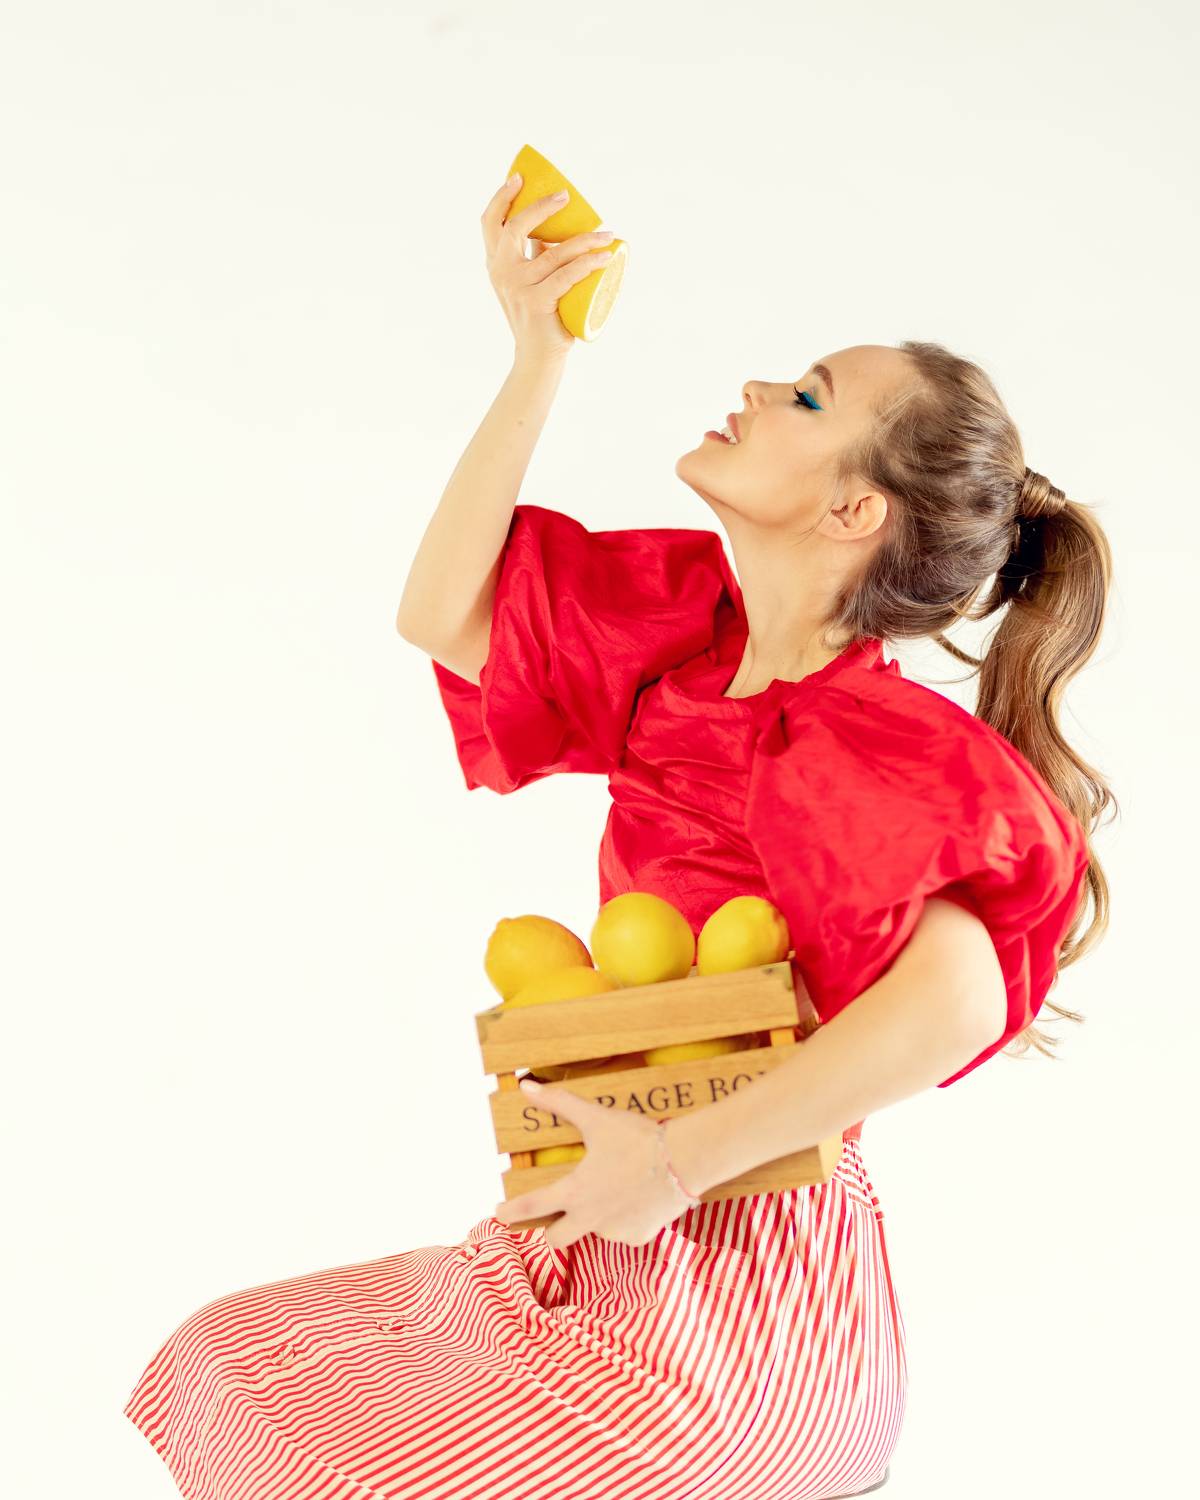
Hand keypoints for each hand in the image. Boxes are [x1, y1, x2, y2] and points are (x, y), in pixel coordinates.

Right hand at [480, 176, 615, 362]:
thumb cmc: (539, 317)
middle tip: (565, 196)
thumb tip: (549, 230)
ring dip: (584, 240)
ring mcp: (517, 288)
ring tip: (607, 235)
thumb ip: (534, 256)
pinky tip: (605, 257)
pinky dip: (588, 263)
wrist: (538, 357)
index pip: (490, 223)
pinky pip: (566, 275)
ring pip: (553, 253)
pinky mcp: (536, 303)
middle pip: (514, 228)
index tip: (518, 177)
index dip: (502, 197)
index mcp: (495, 264)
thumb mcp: (529, 282)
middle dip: (540, 206)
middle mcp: (501, 273)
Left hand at [492, 1080, 698, 1250]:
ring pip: (593, 1232)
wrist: (684, 1160)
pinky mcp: (638, 1237)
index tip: (499, 1214)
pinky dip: (622, 1219)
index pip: (532, 1207)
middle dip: (551, 1230)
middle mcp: (591, 1219)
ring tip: (613, 1191)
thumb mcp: (595, 1118)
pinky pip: (622, 1232)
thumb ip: (558, 1103)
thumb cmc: (637, 1138)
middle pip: (557, 1239)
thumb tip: (526, 1085)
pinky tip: (635, 1199)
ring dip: (594, 1218)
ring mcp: (615, 1232)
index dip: (511, 1212)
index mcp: (575, 1192)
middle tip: (555, 1215)